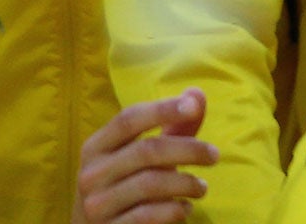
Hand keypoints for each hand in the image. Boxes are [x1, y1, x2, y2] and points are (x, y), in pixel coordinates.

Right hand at [72, 88, 217, 223]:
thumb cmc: (127, 183)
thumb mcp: (144, 153)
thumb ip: (173, 125)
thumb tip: (197, 93)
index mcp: (96, 147)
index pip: (128, 119)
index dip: (162, 109)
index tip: (194, 107)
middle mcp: (91, 174)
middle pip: (146, 150)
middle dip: (189, 149)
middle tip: (214, 155)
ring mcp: (96, 204)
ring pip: (151, 183)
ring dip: (186, 183)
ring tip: (201, 187)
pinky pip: (148, 215)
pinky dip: (174, 210)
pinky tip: (185, 209)